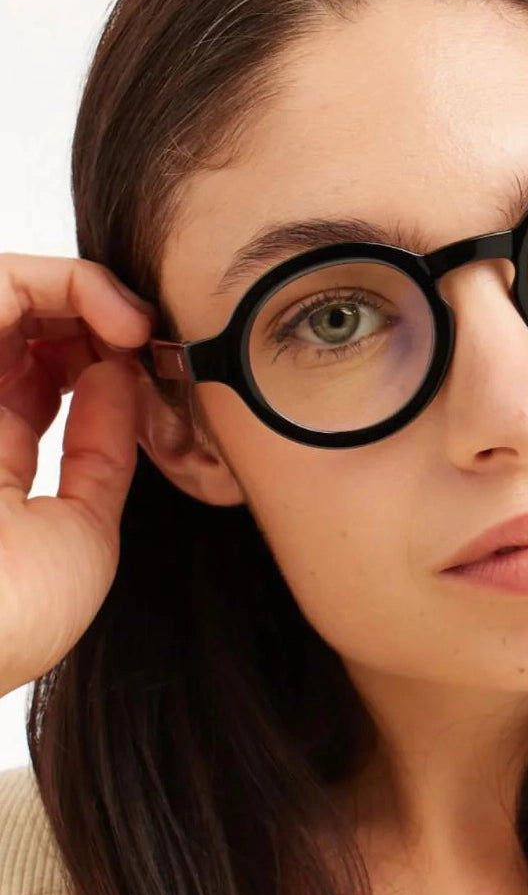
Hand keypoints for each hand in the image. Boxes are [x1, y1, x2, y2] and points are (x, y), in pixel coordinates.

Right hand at [0, 252, 156, 696]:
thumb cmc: (16, 612)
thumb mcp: (83, 528)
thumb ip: (101, 452)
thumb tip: (116, 381)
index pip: (34, 387)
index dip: (92, 363)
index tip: (146, 369)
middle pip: (18, 332)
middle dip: (88, 320)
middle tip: (142, 336)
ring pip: (6, 298)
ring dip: (81, 293)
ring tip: (138, 323)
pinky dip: (65, 281)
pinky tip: (121, 316)